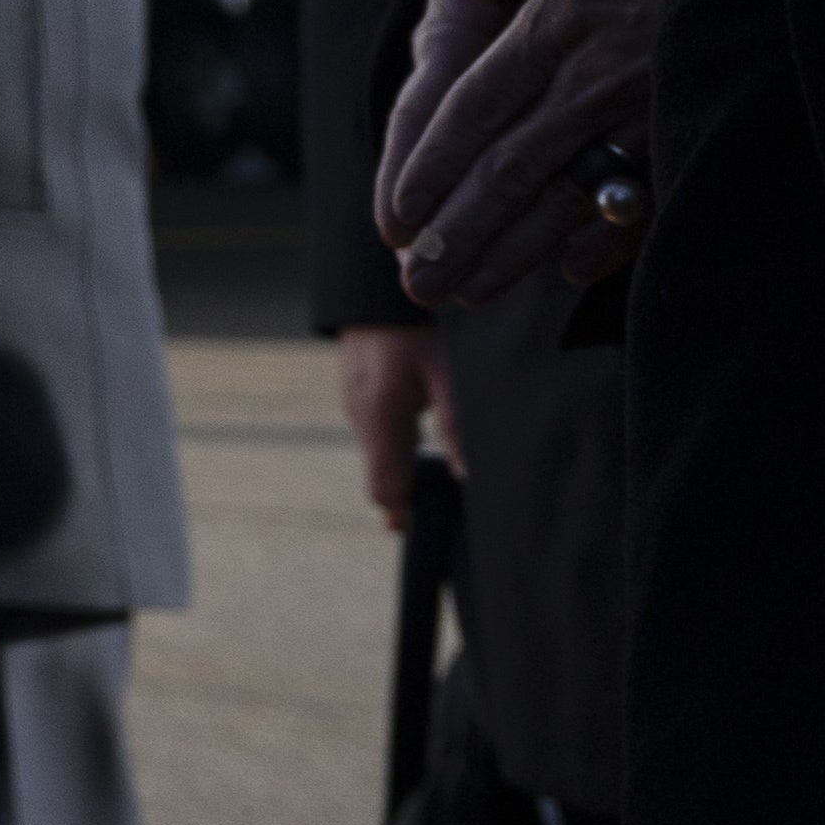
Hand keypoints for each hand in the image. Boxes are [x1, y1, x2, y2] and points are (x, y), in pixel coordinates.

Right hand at [337, 323, 452, 524]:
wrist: (375, 288)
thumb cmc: (417, 327)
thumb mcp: (446, 374)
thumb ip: (457, 427)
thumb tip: (469, 478)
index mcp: (380, 416)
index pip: (384, 486)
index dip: (402, 515)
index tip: (422, 535)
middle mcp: (360, 415)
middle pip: (380, 476)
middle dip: (407, 498)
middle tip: (443, 516)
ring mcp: (355, 403)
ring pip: (378, 456)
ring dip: (404, 474)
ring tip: (439, 485)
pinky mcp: (359, 394)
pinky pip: (376, 435)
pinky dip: (397, 451)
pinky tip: (422, 446)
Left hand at [379, 0, 659, 308]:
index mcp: (554, 23)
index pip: (472, 107)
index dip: (432, 166)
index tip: (399, 218)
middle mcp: (595, 68)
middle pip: (509, 165)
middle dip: (458, 231)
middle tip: (420, 282)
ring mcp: (650, 105)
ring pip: (565, 192)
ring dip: (513, 250)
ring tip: (467, 290)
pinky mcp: (696, 127)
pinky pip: (643, 198)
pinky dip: (605, 238)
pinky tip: (569, 270)